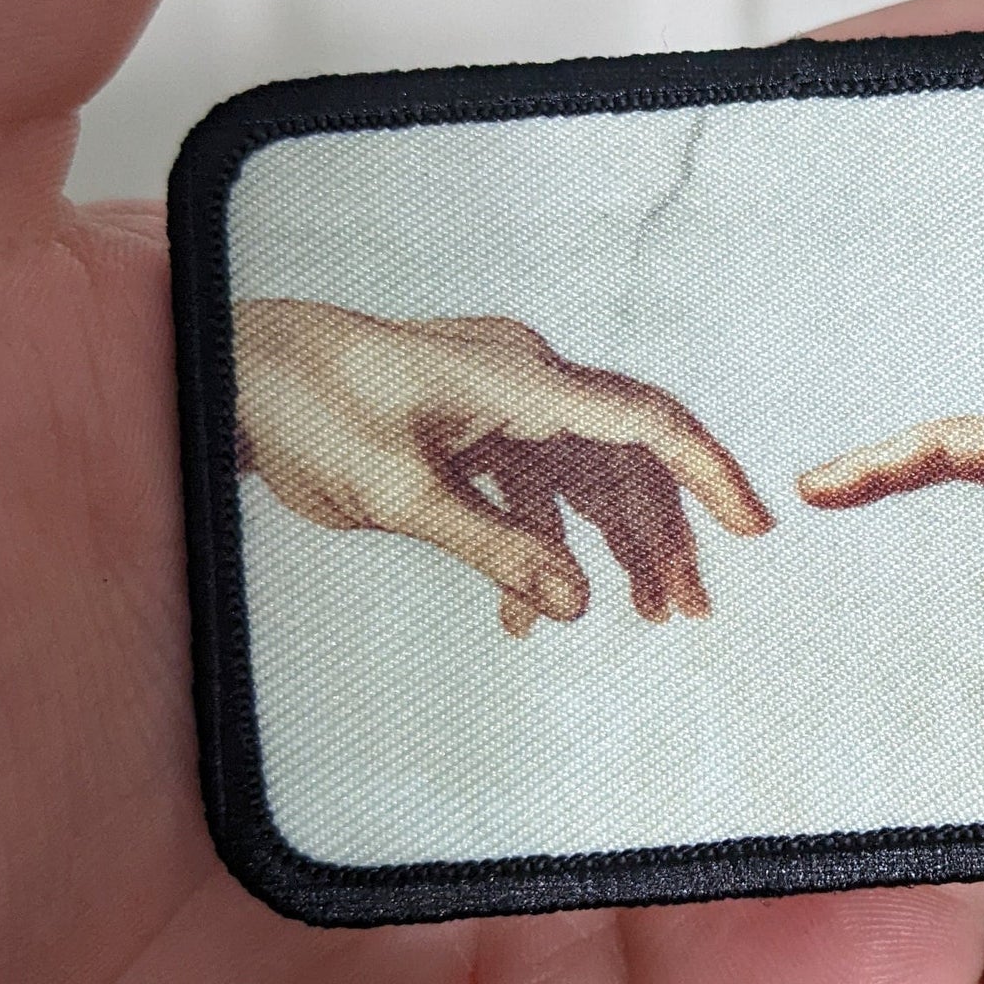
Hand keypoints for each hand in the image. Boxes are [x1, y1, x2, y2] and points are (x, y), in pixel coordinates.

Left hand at [236, 298, 770, 635]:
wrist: (230, 370)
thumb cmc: (302, 406)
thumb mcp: (397, 491)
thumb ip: (494, 547)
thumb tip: (576, 604)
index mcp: (519, 377)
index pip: (644, 421)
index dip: (708, 474)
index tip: (754, 528)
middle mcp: (522, 378)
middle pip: (625, 458)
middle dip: (663, 535)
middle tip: (690, 610)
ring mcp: (496, 398)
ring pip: (583, 474)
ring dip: (610, 544)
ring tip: (640, 613)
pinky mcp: (468, 423)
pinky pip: (529, 484)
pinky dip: (538, 543)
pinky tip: (525, 613)